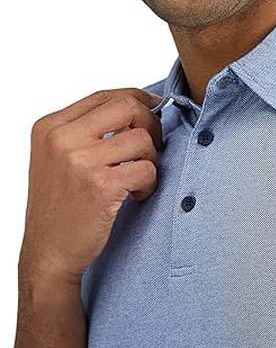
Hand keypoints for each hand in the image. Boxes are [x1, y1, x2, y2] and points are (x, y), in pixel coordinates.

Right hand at [19, 88, 164, 285]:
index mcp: (50, 127)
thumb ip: (87, 132)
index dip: (137, 99)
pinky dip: (149, 183)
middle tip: (151, 149)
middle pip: (127, 107)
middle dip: (150, 125)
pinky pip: (147, 168)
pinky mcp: (101, 185)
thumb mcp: (58, 159)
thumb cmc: (60, 206)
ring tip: (136, 180)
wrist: (49, 251)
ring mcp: (80, 161)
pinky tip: (135, 195)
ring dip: (150, 161)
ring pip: (142, 139)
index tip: (154, 108)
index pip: (104, 96)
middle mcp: (61, 138)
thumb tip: (136, 107)